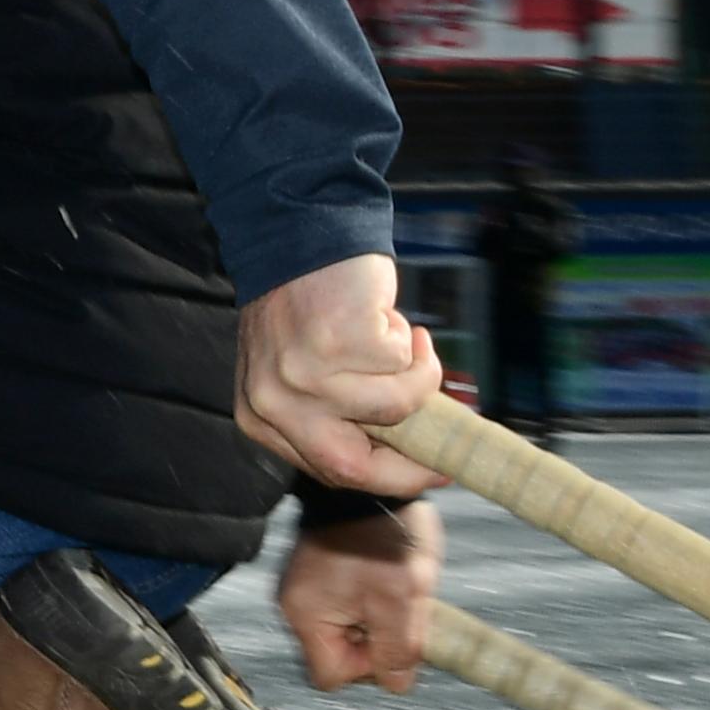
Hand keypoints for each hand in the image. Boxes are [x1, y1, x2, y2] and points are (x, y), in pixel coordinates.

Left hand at [235, 252, 445, 497]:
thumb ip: (335, 415)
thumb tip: (411, 458)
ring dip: (419, 374)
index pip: (333, 472)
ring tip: (405, 341)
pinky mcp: (335, 342)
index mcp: (260, 418)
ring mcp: (302, 375)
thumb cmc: (307, 303)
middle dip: (414, 465)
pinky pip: (402, 364)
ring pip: (396, 407)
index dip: (392, 477)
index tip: (434, 471)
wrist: (297, 232)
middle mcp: (273, 404)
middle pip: (354, 467)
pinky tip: (384, 314)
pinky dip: (408, 340)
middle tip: (449, 442)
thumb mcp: (300, 371)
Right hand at [277, 502, 443, 692]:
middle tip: (397, 608)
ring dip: (380, 618)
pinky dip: (375, 599)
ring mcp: (310, 586)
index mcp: (306, 615)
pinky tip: (387, 577)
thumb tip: (396, 682)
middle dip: (377, 638)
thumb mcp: (400, 599)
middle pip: (342, 654)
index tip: (387, 636)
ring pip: (352, 629)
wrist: (377, 486)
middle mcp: (298, 604)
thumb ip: (397, 650)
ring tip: (394, 589)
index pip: (332, 676)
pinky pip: (353, 605)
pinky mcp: (325, 572)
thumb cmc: (383, 535)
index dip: (366, 667)